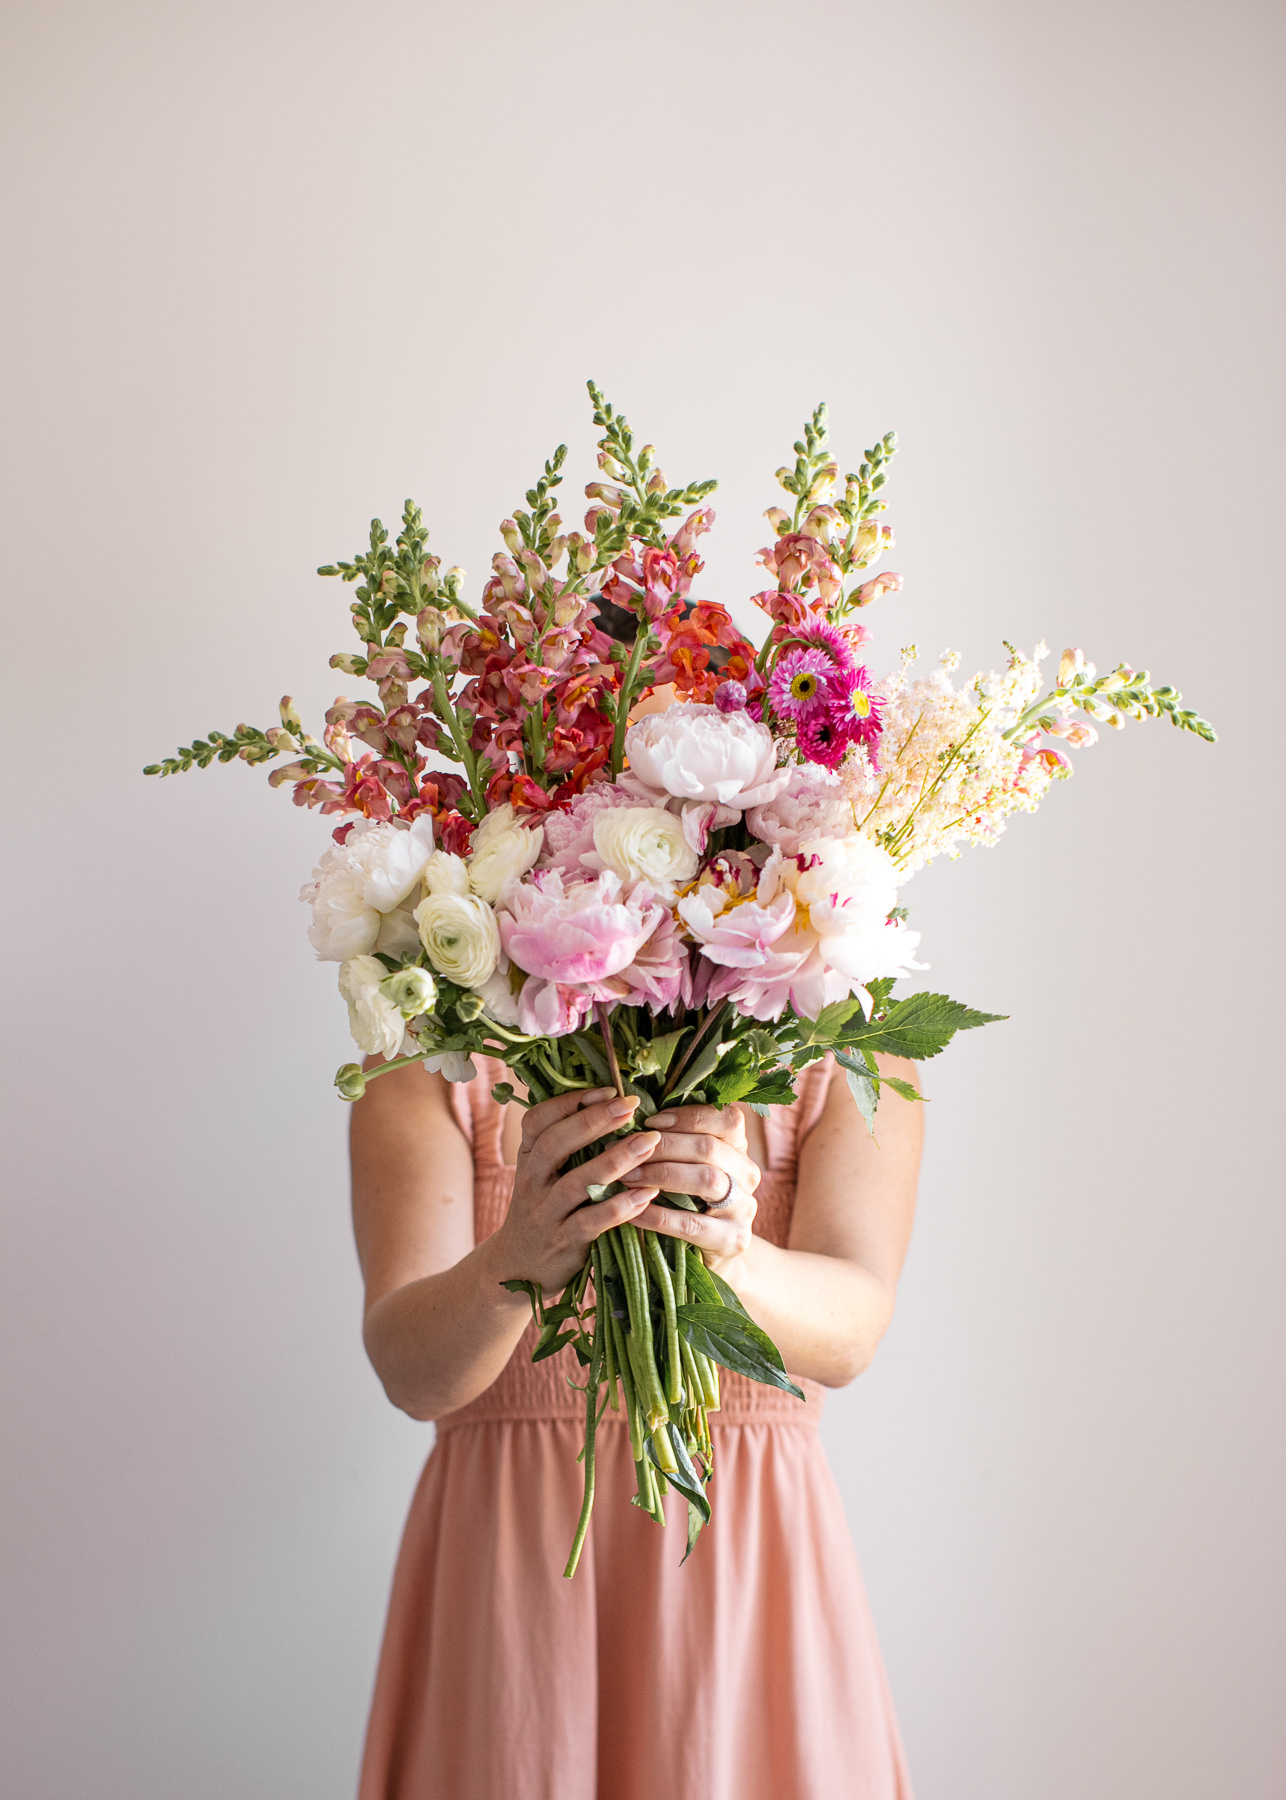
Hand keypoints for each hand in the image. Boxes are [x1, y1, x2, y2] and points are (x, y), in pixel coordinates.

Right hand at [489, 1087, 661, 1293]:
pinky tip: (648, 1194)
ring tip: (649, 1142)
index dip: (570, 1102)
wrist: (520, 1265)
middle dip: (595, 1121)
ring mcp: (546, 1213)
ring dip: (615, 1160)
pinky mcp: (563, 1242)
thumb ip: (567, 1142)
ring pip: (576, 1183)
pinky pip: (591, 1222)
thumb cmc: (545, 1207)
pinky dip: (621, 1207)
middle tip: (631, 1106)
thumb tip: (612, 1100)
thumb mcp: (543, 1172)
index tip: (608, 1089)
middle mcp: (532, 1181)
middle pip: (556, 1144)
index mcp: (528, 1157)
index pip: (538, 1120)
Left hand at [621, 1103, 759, 1278]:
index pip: (725, 1118)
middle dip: (663, 1146)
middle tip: (624, 1150)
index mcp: (738, 1147)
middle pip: (709, 1147)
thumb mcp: (685, 1167)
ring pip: (706, 1180)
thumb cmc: (686, 1201)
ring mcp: (745, 1207)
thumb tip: (631, 1119)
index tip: (649, 1121)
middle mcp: (747, 1173)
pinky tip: (634, 1213)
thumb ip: (672, 1142)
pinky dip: (659, 1216)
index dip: (687, 1116)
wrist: (708, 1254)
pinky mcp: (734, 1239)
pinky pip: (692, 1224)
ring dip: (661, 1175)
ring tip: (627, 1177)